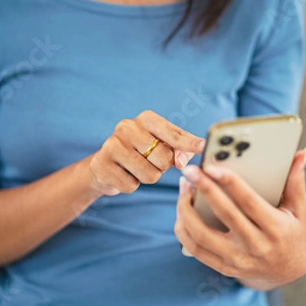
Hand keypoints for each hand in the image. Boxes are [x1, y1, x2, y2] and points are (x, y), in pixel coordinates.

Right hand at [89, 110, 204, 195]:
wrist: (103, 165)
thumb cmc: (140, 153)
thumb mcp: (160, 146)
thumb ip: (178, 150)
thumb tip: (182, 161)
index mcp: (145, 119)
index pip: (173, 134)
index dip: (190, 143)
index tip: (204, 147)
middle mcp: (127, 127)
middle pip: (164, 158)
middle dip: (162, 167)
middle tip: (149, 162)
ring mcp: (111, 145)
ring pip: (149, 175)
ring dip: (147, 178)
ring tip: (136, 168)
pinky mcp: (102, 165)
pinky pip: (131, 186)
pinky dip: (131, 185)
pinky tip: (123, 175)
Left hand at [174, 148, 305, 288]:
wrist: (288, 272)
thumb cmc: (292, 233)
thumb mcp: (299, 210)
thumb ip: (295, 181)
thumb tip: (301, 152)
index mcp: (276, 229)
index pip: (249, 203)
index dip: (231, 183)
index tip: (213, 166)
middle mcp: (256, 247)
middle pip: (224, 215)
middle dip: (204, 190)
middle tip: (190, 170)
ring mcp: (237, 260)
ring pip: (202, 236)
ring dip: (186, 210)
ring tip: (184, 188)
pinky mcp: (223, 267)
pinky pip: (195, 249)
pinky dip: (183, 229)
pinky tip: (181, 210)